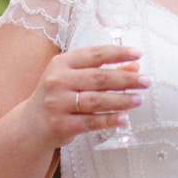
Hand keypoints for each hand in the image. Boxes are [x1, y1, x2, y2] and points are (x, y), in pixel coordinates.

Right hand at [27, 41, 147, 145]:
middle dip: (126, 79)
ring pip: (96, 100)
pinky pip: (91, 122)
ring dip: (121, 100)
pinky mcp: (61, 125)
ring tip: (139, 99)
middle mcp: (57, 81)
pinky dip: (109, 120)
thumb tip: (134, 67)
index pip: (95, 54)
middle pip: (98, 78)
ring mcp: (58, 103)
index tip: (139, 54)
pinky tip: (124, 118)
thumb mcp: (75, 78)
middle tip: (146, 81)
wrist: (31, 124)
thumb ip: (102, 71)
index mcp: (61, 63)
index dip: (118, 53)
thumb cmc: (59, 96)